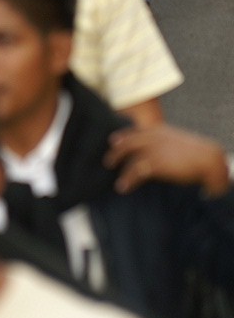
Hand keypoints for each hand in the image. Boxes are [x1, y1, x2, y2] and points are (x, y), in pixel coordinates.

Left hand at [104, 125, 229, 196]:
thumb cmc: (195, 154)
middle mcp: (153, 136)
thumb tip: (160, 156)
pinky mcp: (156, 163)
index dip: (123, 136)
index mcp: (159, 130)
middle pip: (127, 141)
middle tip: (108, 161)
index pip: (135, 131)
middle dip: (116, 150)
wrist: (208, 159)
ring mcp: (153, 148)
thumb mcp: (177, 144)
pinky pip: (135, 171)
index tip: (113, 140)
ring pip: (128, 155)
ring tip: (116, 179)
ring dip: (120, 166)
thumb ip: (165, 145)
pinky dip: (127, 180)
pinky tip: (123, 187)